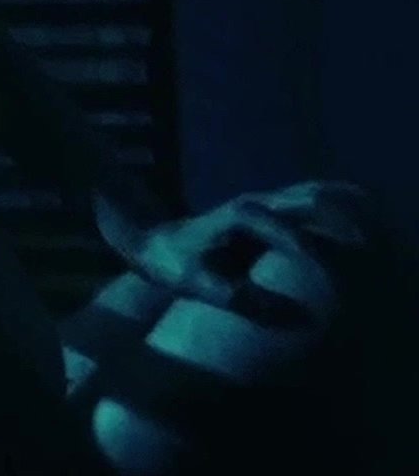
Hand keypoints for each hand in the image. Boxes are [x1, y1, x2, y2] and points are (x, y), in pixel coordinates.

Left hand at [134, 181, 369, 325]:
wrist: (149, 239)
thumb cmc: (171, 262)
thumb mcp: (199, 284)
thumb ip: (241, 299)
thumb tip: (292, 318)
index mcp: (242, 217)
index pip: (293, 234)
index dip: (318, 257)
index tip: (337, 281)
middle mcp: (255, 203)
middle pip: (311, 202)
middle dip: (341, 225)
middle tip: (363, 253)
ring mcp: (260, 202)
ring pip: (311, 195)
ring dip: (339, 211)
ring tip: (361, 241)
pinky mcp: (262, 209)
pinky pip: (305, 200)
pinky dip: (329, 208)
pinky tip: (344, 226)